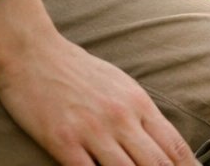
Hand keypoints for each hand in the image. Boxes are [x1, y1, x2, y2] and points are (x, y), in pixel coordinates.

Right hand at [0, 0, 197, 164]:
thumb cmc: (80, 71)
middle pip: (155, 162)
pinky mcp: (62, 141)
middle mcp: (121, 118)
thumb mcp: (122, 86)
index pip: (174, 144)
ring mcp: (92, 131)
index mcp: (140, 104)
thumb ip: (141, 114)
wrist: (36, 54)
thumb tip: (160, 140)